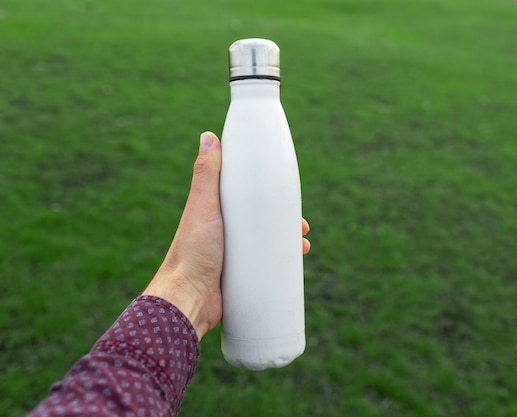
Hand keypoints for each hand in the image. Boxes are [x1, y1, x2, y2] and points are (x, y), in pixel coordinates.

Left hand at [143, 132, 309, 338]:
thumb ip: (206, 174)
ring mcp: (233, 255)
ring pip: (266, 244)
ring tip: (303, 247)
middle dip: (284, 221)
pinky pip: (264, 267)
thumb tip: (209, 136)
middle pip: (262, 221)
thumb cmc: (191, 252)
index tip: (287, 192)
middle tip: (302, 226)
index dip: (268, 192)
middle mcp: (225, 232)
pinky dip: (280, 265)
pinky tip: (294, 268)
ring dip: (287, 244)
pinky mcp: (240, 277)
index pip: (247, 196)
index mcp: (217, 212)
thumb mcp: (203, 207)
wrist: (187, 300)